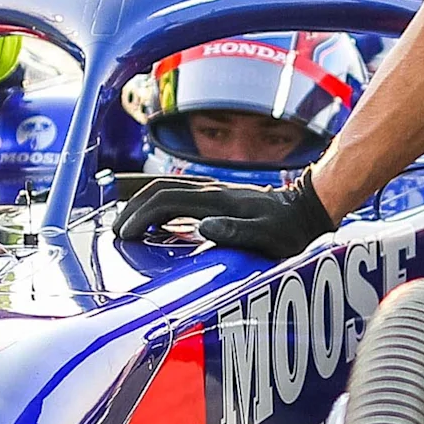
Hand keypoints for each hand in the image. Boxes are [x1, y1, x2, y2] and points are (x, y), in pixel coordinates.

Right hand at [111, 172, 335, 257]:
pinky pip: (177, 192)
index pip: (166, 200)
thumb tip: (202, 227)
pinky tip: (155, 221)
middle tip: (118, 232)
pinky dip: (157, 203)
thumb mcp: (266, 236)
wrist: (305, 209)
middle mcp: (210, 190)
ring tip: (128, 225)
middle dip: (133, 208)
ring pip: (166, 187)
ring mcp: (212, 190)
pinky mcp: (215, 194)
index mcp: (216, 200)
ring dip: (142, 203)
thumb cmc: (288, 229)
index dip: (141, 216)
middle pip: (159, 190)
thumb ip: (235, 231)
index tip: (125, 235)